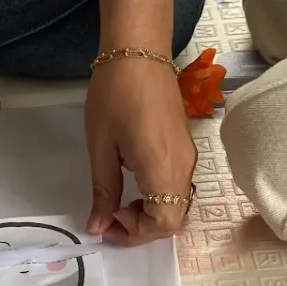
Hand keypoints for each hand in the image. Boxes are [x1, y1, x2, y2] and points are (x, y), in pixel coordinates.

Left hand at [86, 58, 196, 245]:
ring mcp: (188, 157)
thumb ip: (104, 191)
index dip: (135, 233)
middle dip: (142, 228)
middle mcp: (183, 167)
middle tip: (111, 215)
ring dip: (150, 213)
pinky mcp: (185, 148)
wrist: (139, 52)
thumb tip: (98, 226)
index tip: (107, 222)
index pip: (163, 222)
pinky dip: (158, 198)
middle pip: (174, 219)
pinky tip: (134, 185)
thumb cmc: (114, 94)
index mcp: (162, 167)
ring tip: (120, 201)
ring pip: (178, 205)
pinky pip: (177, 188)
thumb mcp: (101, 147)